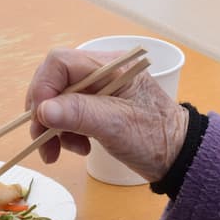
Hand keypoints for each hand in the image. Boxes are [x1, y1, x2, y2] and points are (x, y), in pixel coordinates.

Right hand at [26, 48, 188, 182]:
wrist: (178, 156)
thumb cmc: (155, 137)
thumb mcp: (116, 126)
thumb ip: (80, 114)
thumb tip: (43, 109)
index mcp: (110, 67)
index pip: (60, 63)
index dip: (44, 88)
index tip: (41, 117)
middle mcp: (101, 73)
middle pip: (54, 82)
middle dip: (45, 113)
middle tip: (43, 141)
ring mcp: (98, 91)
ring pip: (58, 101)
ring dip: (53, 128)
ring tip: (61, 152)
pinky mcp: (97, 108)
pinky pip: (68, 115)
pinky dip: (65, 133)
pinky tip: (79, 148)